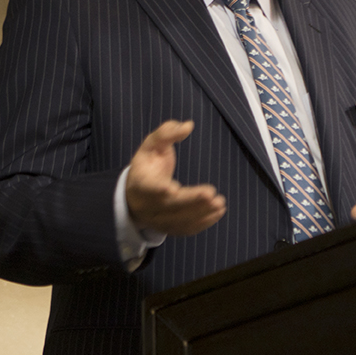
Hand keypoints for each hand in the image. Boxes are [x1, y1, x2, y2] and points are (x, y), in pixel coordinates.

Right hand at [126, 120, 225, 235]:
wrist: (135, 195)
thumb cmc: (147, 166)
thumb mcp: (151, 145)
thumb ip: (167, 133)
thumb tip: (188, 125)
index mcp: (141, 183)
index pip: (148, 188)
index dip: (159, 190)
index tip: (173, 188)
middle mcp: (148, 205)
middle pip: (169, 206)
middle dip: (190, 201)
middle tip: (211, 194)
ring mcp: (158, 220)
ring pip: (179, 220)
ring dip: (201, 213)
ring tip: (220, 203)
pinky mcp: (170, 227)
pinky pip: (186, 229)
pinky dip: (203, 222)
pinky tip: (218, 212)